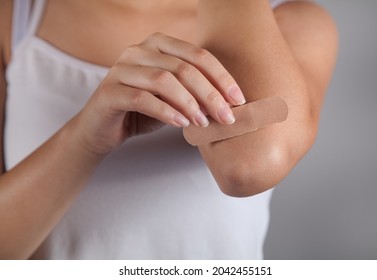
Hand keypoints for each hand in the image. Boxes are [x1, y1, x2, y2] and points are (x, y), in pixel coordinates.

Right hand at [72, 32, 245, 155]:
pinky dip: (167, 112)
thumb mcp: (173, 98)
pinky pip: (143, 98)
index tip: (238, 100)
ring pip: (164, 80)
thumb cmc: (143, 112)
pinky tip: (182, 124)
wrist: (102, 129)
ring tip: (203, 123)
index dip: (221, 77)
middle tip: (227, 117)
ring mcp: (121, 68)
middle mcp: (138, 50)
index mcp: (157, 45)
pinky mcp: (109, 91)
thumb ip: (195, 93)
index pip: (198, 55)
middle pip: (183, 68)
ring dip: (190, 104)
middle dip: (210, 94)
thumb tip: (229, 103)